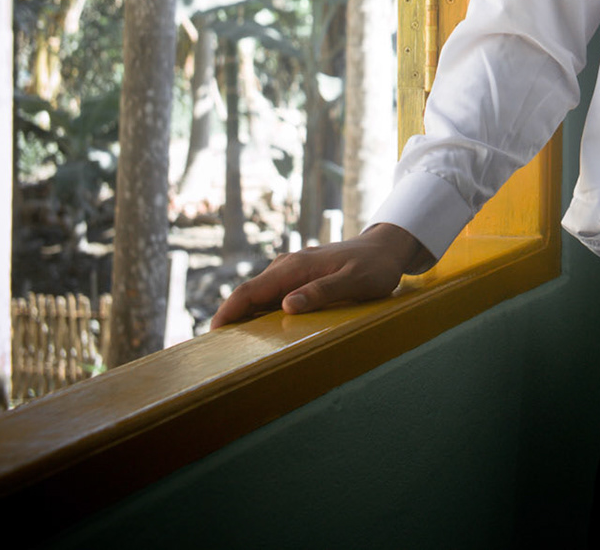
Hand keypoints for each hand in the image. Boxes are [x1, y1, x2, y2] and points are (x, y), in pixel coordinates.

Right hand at [209, 222, 433, 328]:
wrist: (387, 248)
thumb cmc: (375, 267)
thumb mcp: (356, 281)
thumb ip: (323, 291)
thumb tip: (288, 305)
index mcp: (295, 266)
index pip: (250, 290)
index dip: (228, 313)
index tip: (213, 335)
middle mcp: (287, 266)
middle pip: (248, 295)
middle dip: (230, 320)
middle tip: (217, 351)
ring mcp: (291, 270)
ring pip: (258, 296)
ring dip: (244, 318)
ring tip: (232, 348)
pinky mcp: (298, 277)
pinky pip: (271, 296)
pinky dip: (260, 313)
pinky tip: (258, 333)